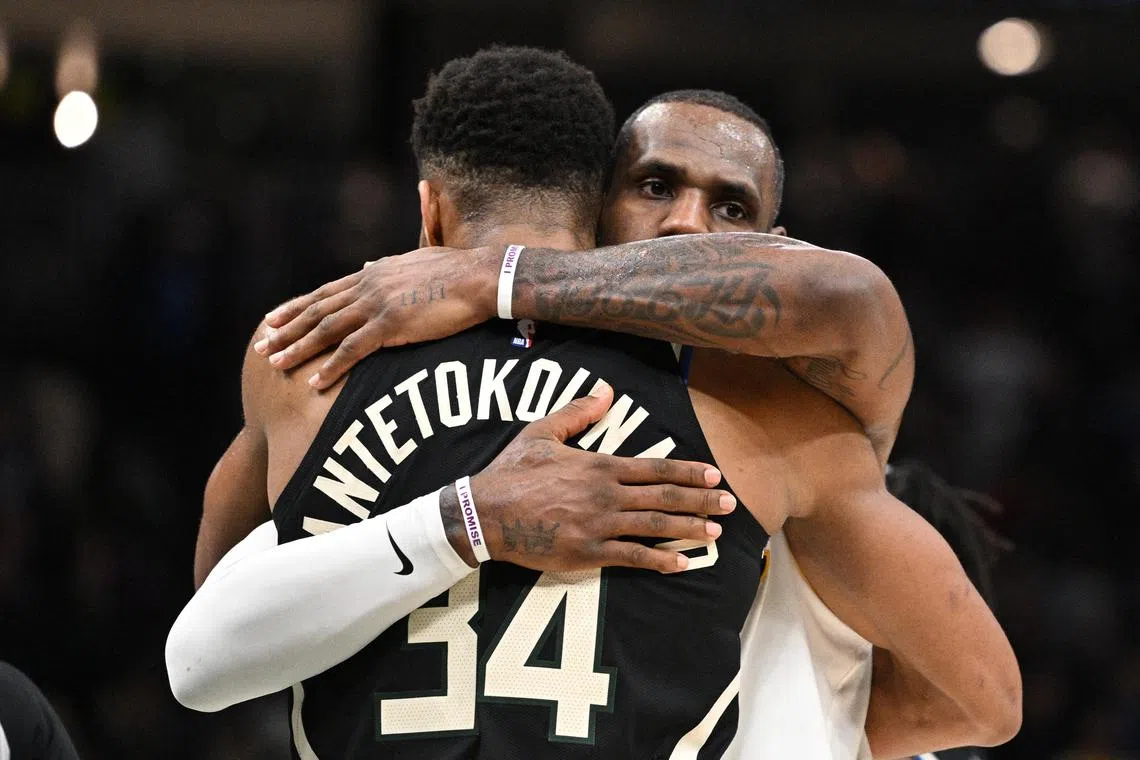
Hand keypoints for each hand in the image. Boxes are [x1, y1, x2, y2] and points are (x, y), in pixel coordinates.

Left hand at [254, 246, 498, 387]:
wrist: (480, 278)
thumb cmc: (457, 271)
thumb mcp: (414, 261)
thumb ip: (387, 265)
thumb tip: (368, 263)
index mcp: (373, 272)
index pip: (324, 291)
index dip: (296, 307)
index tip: (273, 319)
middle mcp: (368, 285)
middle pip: (317, 310)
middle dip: (286, 329)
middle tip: (262, 346)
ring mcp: (377, 305)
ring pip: (327, 330)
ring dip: (298, 348)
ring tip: (275, 364)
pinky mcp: (391, 325)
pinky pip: (352, 350)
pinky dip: (331, 367)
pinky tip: (315, 381)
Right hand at [447, 382, 734, 573]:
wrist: (484, 514)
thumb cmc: (512, 472)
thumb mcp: (542, 433)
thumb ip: (578, 412)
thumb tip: (606, 391)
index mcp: (599, 465)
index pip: (655, 468)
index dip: (688, 472)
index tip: (714, 475)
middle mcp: (605, 495)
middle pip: (664, 496)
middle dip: (700, 500)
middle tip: (730, 505)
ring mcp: (598, 526)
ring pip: (654, 526)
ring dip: (688, 529)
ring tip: (715, 533)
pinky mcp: (587, 553)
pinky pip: (631, 558)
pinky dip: (659, 561)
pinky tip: (681, 565)